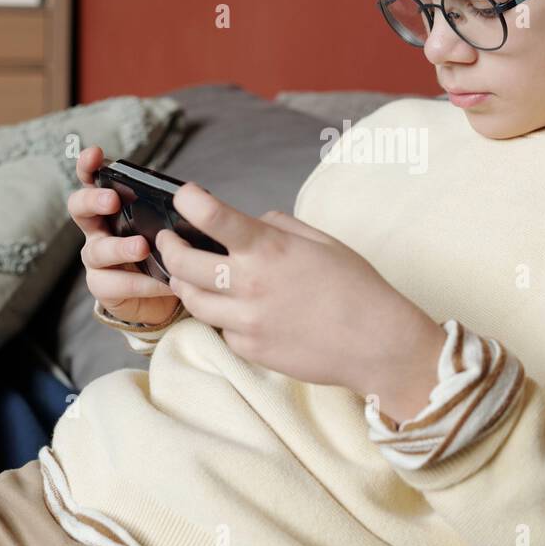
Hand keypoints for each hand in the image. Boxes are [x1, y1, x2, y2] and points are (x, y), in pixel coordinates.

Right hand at [67, 145, 180, 325]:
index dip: (89, 165)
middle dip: (93, 200)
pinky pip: (113, 284)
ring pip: (96, 250)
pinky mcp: (103, 286)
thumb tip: (197, 195)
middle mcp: (98, 228)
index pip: (93, 180)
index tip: (95, 153)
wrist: (164, 294)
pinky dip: (139, 283)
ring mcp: (97, 259)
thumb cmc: (165, 249)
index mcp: (111, 206)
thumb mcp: (171, 225)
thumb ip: (174, 209)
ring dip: (120, 247)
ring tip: (143, 247)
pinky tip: (160, 282)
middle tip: (113, 200)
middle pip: (79, 208)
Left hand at [157, 183, 445, 414]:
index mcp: (269, 249)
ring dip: (185, 283)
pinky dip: (222, 316)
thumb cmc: (356, 287)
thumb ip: (279, 226)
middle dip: (169, 247)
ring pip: (190, 300)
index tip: (183, 197)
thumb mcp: (322, 241)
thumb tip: (250, 222)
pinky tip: (237, 309)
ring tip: (191, 275)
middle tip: (169, 240)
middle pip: (182, 263)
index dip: (188, 201)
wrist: (376, 344)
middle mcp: (249, 284)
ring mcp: (245, 320)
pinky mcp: (249, 349)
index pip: (212, 217)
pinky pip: (220, 329)